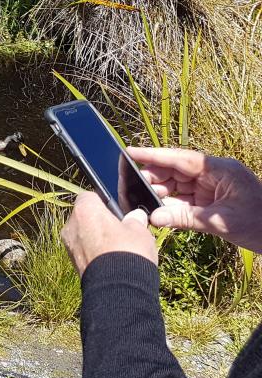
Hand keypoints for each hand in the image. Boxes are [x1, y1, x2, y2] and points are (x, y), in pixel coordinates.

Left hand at [61, 191, 157, 275]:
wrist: (117, 289)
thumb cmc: (128, 253)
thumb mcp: (140, 231)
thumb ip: (135, 220)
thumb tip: (136, 216)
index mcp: (85, 209)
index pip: (90, 197)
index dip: (104, 204)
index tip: (116, 213)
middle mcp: (71, 224)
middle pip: (85, 217)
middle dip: (100, 223)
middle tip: (120, 232)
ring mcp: (69, 245)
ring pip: (84, 235)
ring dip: (97, 239)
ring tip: (118, 250)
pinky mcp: (72, 263)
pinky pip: (84, 251)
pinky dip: (95, 254)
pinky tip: (111, 262)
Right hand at [128, 147, 261, 252]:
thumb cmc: (260, 224)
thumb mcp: (220, 222)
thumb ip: (185, 219)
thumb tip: (154, 218)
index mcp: (219, 169)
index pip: (180, 158)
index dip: (153, 155)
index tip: (129, 152)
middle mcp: (214, 174)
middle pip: (175, 170)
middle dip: (154, 178)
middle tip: (132, 186)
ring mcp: (213, 187)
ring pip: (178, 185)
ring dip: (161, 193)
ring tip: (143, 201)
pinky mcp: (213, 200)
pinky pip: (186, 199)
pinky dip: (172, 206)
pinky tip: (159, 211)